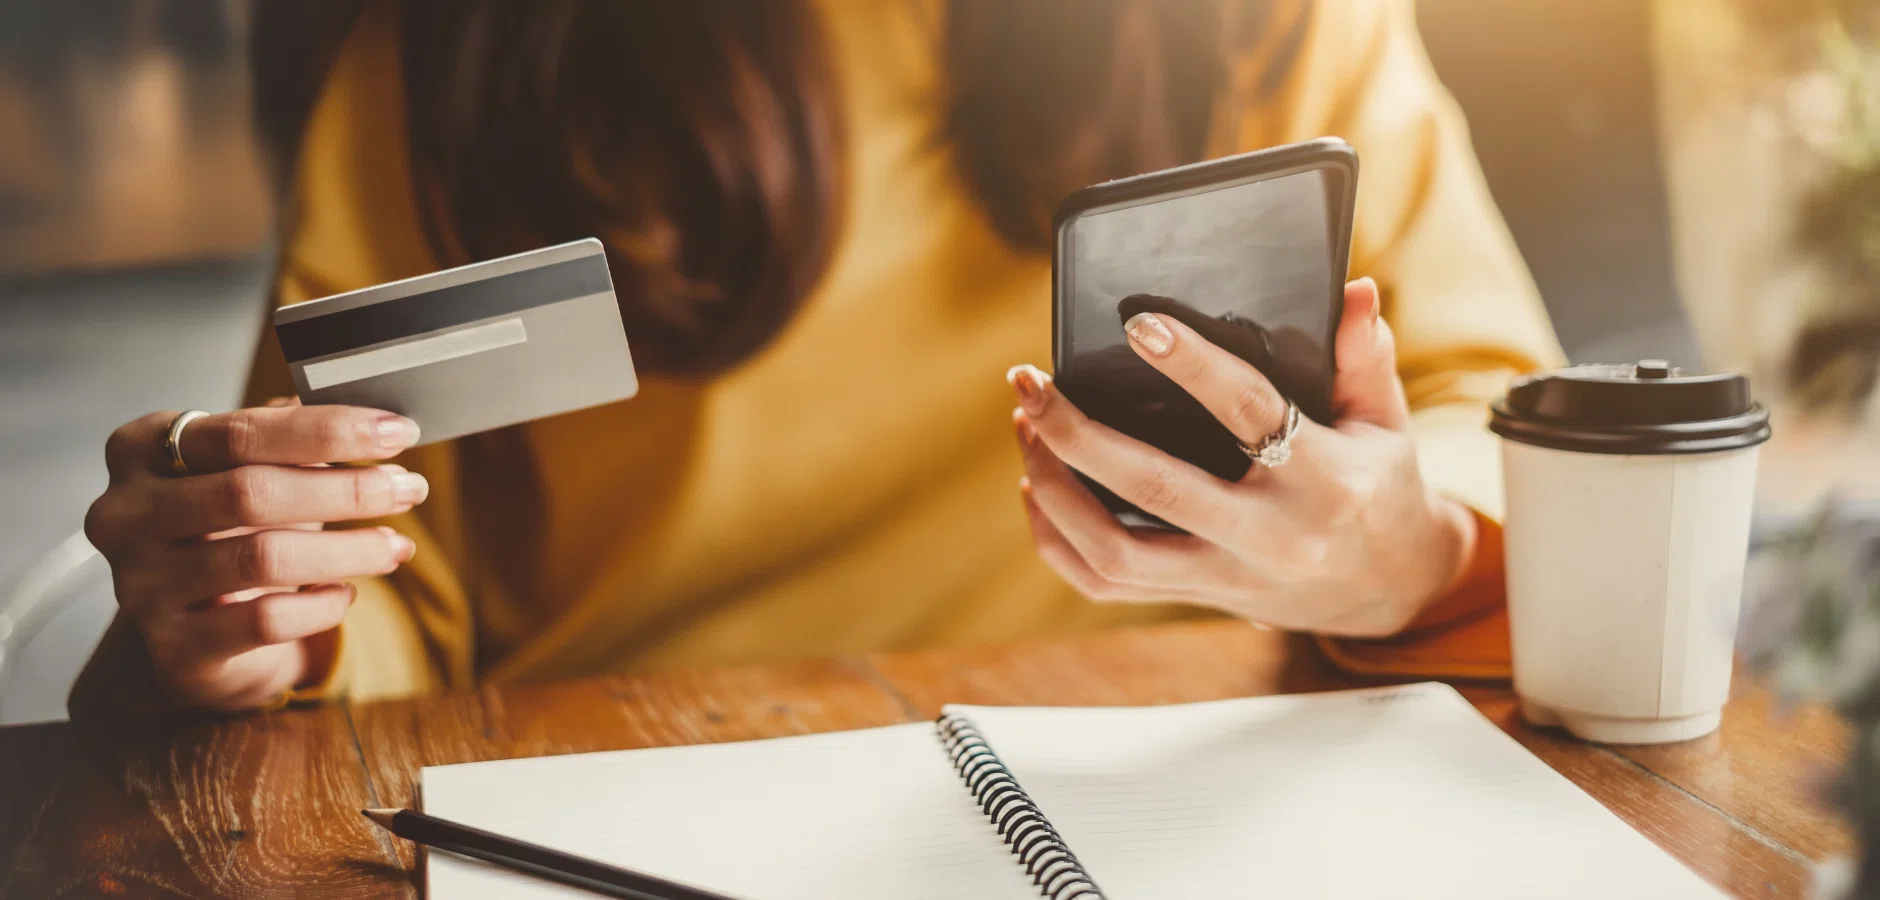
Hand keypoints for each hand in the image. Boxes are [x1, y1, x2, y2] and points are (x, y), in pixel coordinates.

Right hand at [84, 400, 427, 710]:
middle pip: (249, 491)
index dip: (328, 430)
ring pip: (263, 558)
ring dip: (348, 549)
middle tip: (409, 488)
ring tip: (395, 544)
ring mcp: (142, 584)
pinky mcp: (175, 646)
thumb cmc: (232, 529)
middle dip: (346, 489)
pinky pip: (266, 620)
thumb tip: (378, 424)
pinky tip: (345, 594)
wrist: (197, 626)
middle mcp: (126, 514)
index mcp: (142, 450)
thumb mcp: (253, 471)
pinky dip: (322, 605)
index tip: (397, 432)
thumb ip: (298, 440)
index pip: (241, 431)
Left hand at [1009, 278, 1476, 636]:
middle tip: (1031, 382)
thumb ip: (1365, 356)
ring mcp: (1227, 575)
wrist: (1389, 589)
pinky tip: (1036, 486)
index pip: (1250, 413)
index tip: (1138, 324)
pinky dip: (1057, 539)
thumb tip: (1352, 290)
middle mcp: (1269, 536)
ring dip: (1055, 489)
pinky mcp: (1196, 597)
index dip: (1193, 366)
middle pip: (1155, 488)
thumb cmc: (1378, 486)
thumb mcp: (1386, 421)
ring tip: (1028, 427)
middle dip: (1078, 434)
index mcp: (1324, 480)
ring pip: (1115, 551)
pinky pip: (1105, 583)